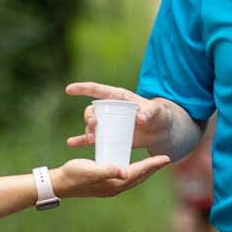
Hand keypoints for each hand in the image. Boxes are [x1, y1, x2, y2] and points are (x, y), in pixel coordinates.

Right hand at [52, 155, 171, 198]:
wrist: (60, 183)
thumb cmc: (74, 174)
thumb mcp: (91, 170)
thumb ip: (108, 170)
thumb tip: (125, 172)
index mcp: (116, 183)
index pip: (139, 172)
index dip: (153, 164)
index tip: (167, 157)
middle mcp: (116, 187)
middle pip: (140, 176)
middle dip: (153, 168)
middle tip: (165, 159)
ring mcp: (111, 187)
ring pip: (134, 178)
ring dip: (144, 171)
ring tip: (153, 163)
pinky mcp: (105, 184)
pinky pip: (125, 177)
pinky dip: (133, 171)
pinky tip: (132, 166)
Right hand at [63, 81, 177, 151]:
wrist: (162, 132)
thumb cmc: (160, 117)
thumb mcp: (157, 112)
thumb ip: (151, 111)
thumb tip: (141, 116)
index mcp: (119, 98)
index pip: (99, 90)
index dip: (83, 88)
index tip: (69, 89)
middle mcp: (111, 109)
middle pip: (93, 110)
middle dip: (89, 117)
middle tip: (94, 125)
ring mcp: (110, 123)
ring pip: (92, 125)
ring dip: (88, 131)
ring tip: (92, 139)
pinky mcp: (111, 136)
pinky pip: (93, 138)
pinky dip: (82, 140)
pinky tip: (71, 143)